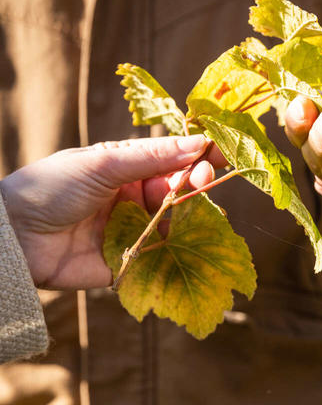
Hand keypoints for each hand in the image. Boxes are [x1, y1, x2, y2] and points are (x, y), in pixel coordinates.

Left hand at [0, 135, 221, 288]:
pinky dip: (170, 253)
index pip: (168, 160)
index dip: (193, 158)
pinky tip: (177, 246)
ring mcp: (129, 231)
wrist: (16, 236)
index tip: (218, 155)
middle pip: (174, 192)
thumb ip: (151, 157)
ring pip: (170, 226)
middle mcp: (129, 199)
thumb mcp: (103, 164)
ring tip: (180, 217)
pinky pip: (156, 259)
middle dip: (191, 186)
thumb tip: (197, 142)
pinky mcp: (125, 262)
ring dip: (181, 220)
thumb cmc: (52, 188)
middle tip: (201, 183)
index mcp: (123, 169)